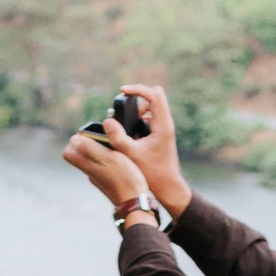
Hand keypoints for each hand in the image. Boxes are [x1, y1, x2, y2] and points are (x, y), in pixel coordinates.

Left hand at [62, 125, 150, 218]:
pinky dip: (110, 159)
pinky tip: (123, 159)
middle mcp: (90, 172)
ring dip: (102, 151)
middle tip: (105, 138)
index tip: (90, 135)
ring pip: (94, 160)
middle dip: (90, 143)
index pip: (68, 152)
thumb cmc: (124, 178)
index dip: (76, 141)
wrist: (136, 201)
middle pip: (81, 154)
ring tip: (117, 147)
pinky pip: (105, 166)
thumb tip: (73, 139)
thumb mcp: (108, 158)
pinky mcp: (109, 181)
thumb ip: (90, 148)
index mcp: (87, 165)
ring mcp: (99, 178)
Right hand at [116, 83, 190, 218]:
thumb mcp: (132, 154)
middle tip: (121, 106)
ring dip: (135, 110)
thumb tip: (107, 121)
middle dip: (135, 98)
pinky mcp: (158, 134)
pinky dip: (136, 120)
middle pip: (153, 97)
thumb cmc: (152, 172)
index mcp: (163, 125)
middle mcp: (165, 123)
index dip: (137, 89)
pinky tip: (127, 132)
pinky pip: (147, 119)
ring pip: (149, 108)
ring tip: (121, 121)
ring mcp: (163, 128)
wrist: (167, 186)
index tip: (123, 90)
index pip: (154, 95)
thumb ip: (118, 137)